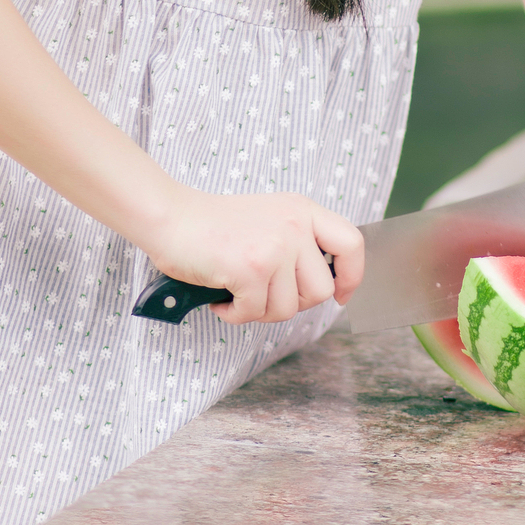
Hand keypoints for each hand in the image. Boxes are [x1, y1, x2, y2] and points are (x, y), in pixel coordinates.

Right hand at [147, 189, 364, 324]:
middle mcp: (294, 225)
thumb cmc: (215, 225)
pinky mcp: (251, 268)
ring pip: (288, 309)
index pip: (352, 243)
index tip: (340, 295)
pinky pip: (254, 313)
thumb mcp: (270, 218)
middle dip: (290, 303)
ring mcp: (275, 246)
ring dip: (259, 311)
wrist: (172, 217)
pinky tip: (220, 297)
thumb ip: (298, 242)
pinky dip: (233, 314)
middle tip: (262, 293)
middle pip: (319, 291)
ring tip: (237, 292)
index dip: (352, 276)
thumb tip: (325, 287)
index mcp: (303, 210)